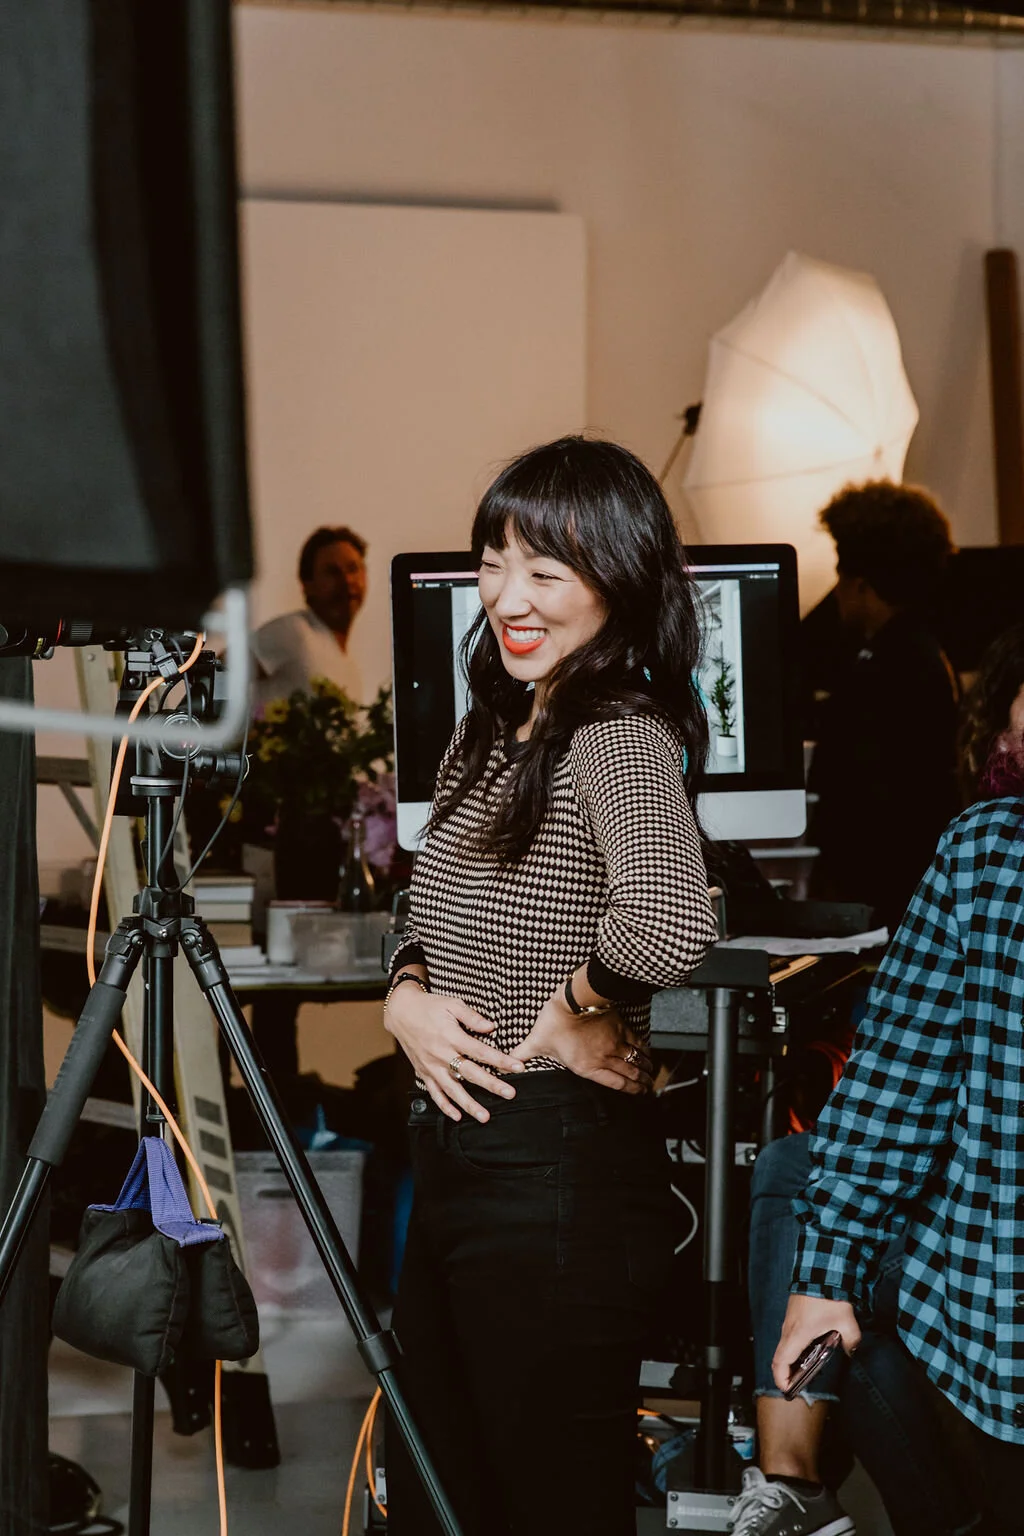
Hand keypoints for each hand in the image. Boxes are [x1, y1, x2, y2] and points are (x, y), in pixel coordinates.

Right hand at [384, 982, 523, 1122]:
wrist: (401, 1012)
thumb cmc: (429, 1006)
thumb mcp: (452, 1004)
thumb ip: (472, 1016)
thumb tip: (492, 1027)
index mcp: (451, 1036)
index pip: (481, 1051)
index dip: (501, 1060)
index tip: (519, 1067)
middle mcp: (441, 1054)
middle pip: (471, 1073)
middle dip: (492, 1085)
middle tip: (510, 1094)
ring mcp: (432, 1066)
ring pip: (452, 1090)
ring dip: (469, 1104)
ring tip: (484, 1116)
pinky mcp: (423, 1072)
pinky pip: (434, 1093)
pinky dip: (444, 1106)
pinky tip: (456, 1116)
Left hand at [510, 990, 652, 1092]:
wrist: (574, 999)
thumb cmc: (555, 1020)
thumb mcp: (536, 1041)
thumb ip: (523, 1054)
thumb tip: (508, 1063)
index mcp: (588, 1067)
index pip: (616, 1084)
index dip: (630, 1091)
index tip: (639, 1094)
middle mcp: (605, 1058)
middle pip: (630, 1074)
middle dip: (642, 1083)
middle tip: (649, 1087)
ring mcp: (615, 1043)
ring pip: (636, 1059)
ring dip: (645, 1068)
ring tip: (651, 1073)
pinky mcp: (620, 1027)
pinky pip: (636, 1041)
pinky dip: (643, 1049)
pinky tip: (647, 1052)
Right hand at [771, 1294, 860, 1393]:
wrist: (820, 1270)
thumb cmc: (829, 1296)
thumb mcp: (846, 1322)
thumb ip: (851, 1341)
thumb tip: (852, 1351)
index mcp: (798, 1335)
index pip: (781, 1362)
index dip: (782, 1378)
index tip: (788, 1389)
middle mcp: (789, 1329)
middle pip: (780, 1356)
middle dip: (786, 1373)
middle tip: (797, 1383)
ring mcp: (789, 1320)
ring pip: (784, 1346)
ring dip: (790, 1359)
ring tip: (806, 1368)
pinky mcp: (792, 1313)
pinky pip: (789, 1335)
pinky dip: (793, 1347)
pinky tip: (809, 1347)